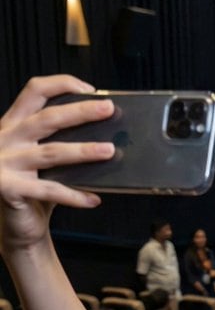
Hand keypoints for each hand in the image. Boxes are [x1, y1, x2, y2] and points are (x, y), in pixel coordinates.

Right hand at [0, 76, 114, 253]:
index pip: (35, 91)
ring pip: (51, 152)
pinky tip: (93, 199)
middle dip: (80, 112)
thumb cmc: (34, 188)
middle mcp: (6, 139)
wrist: (15, 225)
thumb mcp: (44, 159)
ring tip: (109, 151)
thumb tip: (107, 134)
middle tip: (107, 110)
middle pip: (47, 119)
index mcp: (13, 124)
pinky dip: (74, 196)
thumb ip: (61, 142)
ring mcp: (5, 163)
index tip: (89, 90)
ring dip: (83, 151)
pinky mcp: (8, 188)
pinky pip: (49, 190)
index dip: (61, 84)